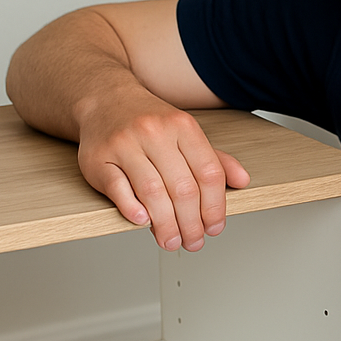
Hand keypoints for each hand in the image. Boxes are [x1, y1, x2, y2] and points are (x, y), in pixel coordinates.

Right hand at [76, 91, 250, 251]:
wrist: (105, 99)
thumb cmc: (148, 121)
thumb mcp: (186, 132)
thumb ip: (214, 158)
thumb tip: (242, 180)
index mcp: (182, 126)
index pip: (208, 173)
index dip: (216, 207)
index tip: (215, 227)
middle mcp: (155, 132)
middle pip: (182, 188)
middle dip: (191, 223)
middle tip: (193, 242)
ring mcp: (125, 144)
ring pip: (152, 191)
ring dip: (165, 224)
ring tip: (171, 241)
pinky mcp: (98, 158)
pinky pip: (117, 187)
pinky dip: (131, 207)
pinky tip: (143, 221)